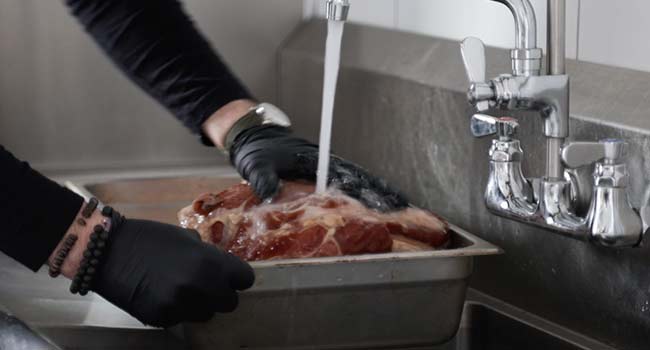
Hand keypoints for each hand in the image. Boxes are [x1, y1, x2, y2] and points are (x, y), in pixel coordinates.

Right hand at [92, 216, 253, 326]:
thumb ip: (209, 255)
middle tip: (205, 284)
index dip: (237, 277)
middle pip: (230, 302)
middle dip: (220, 293)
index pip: (245, 279)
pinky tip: (163, 295)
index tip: (229, 276)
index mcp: (210, 262)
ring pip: (207, 314)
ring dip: (200, 304)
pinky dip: (177, 310)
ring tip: (181, 289)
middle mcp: (201, 286)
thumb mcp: (186, 237)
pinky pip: (182, 318)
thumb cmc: (150, 238)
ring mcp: (182, 305)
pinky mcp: (163, 319)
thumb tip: (222, 266)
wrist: (109, 252)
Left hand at [229, 125, 409, 210]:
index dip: (368, 189)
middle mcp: (326, 166)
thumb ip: (264, 180)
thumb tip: (271, 195)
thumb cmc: (257, 150)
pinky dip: (364, 196)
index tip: (386, 200)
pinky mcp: (321, 179)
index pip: (349, 177)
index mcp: (315, 161)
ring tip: (400, 211)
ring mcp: (325, 172)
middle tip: (405, 209)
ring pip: (358, 183)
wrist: (255, 138)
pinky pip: (348, 187)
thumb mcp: (256, 165)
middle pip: (361, 180)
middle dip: (383, 194)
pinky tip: (376, 208)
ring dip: (377, 196)